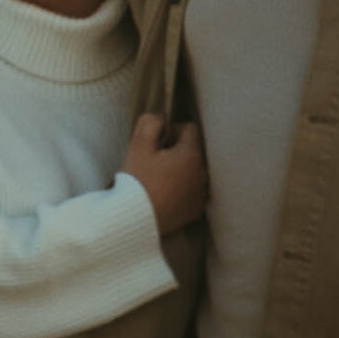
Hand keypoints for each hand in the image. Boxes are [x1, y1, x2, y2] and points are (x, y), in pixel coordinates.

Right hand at [121, 113, 206, 233]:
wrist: (135, 220)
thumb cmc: (137, 181)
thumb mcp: (138, 145)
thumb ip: (151, 122)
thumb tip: (161, 117)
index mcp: (192, 155)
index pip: (190, 129)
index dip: (172, 130)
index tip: (156, 143)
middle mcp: (203, 173)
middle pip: (194, 150)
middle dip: (178, 151)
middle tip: (155, 162)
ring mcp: (201, 194)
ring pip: (194, 171)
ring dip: (182, 170)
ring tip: (160, 180)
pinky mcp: (196, 210)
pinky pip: (193, 191)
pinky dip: (183, 189)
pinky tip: (165, 195)